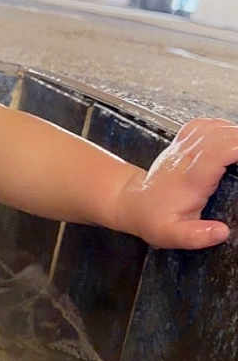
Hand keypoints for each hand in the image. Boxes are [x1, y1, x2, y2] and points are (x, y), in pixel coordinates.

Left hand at [119, 118, 237, 248]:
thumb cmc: (153, 218)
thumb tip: (222, 232)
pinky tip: (231, 141)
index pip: (221, 151)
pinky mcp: (181, 143)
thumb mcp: (171, 235)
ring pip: (215, 126)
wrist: (133, 203)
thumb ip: (196, 236)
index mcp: (191, 178)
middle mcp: (186, 157)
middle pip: (223, 134)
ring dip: (236, 135)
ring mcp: (182, 147)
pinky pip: (206, 125)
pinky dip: (223, 128)